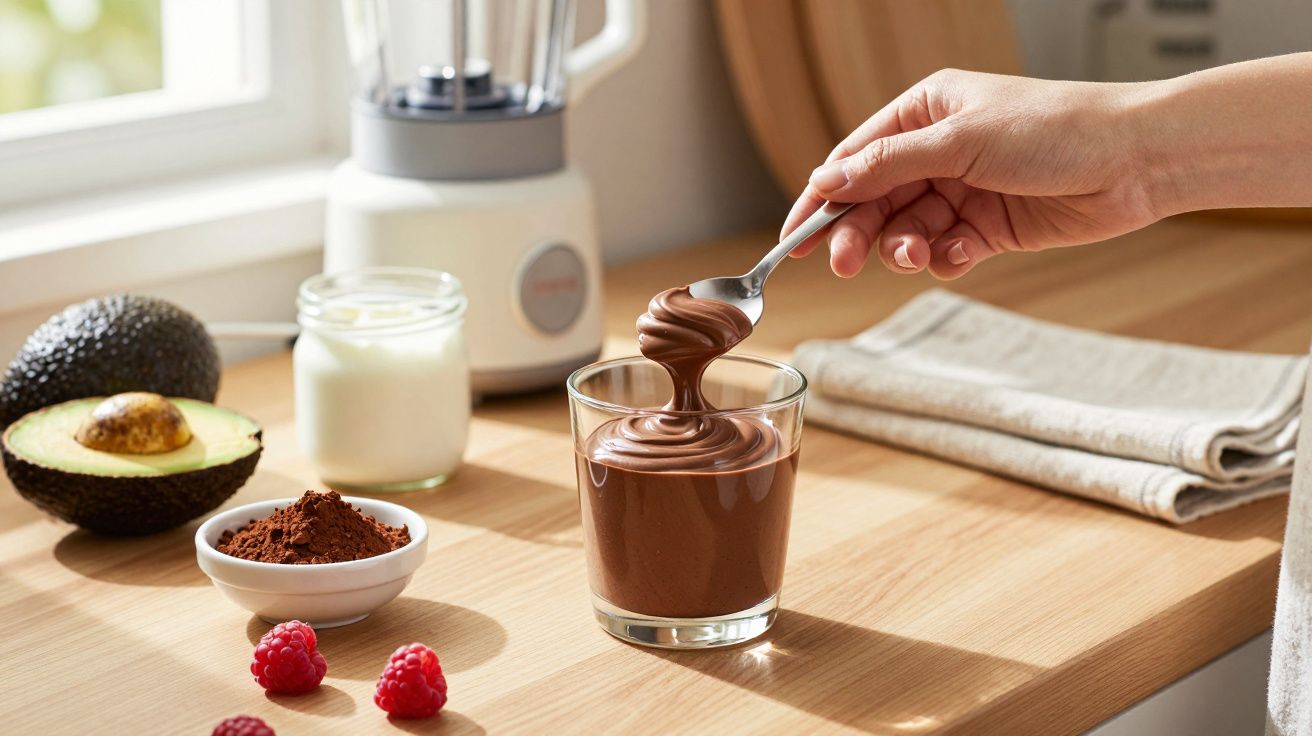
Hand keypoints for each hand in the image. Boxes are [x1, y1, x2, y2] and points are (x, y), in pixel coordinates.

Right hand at [782, 69, 1162, 278]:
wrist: (1134, 160)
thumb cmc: (1054, 129)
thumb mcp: (959, 140)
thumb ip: (888, 164)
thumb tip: (826, 180)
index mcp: (924, 112)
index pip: (854, 158)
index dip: (820, 199)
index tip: (793, 238)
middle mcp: (938, 150)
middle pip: (874, 201)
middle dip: (858, 232)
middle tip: (841, 264)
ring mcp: (963, 190)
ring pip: (907, 230)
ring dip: (904, 248)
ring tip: (919, 256)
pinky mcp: (988, 227)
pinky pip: (946, 250)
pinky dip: (945, 258)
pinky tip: (958, 255)